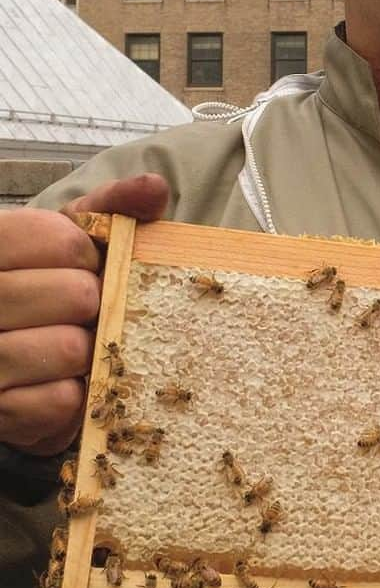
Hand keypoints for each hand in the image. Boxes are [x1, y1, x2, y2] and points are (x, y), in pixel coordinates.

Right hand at [0, 174, 168, 456]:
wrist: (17, 367)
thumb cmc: (47, 286)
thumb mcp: (72, 237)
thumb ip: (111, 206)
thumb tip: (154, 187)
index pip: (63, 242)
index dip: (88, 257)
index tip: (82, 266)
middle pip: (76, 296)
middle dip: (93, 306)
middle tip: (79, 313)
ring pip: (68, 349)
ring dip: (86, 352)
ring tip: (69, 347)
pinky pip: (60, 400)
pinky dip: (73, 396)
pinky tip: (57, 383)